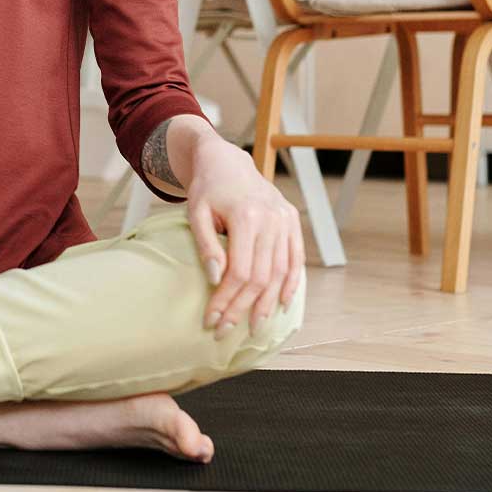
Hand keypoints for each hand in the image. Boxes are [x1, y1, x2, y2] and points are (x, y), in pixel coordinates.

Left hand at [183, 137, 304, 339]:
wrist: (227, 160)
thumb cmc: (207, 188)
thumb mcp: (196, 211)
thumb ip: (206, 245)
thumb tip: (215, 278)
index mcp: (246, 215)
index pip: (239, 271)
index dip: (227, 299)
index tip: (213, 319)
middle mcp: (271, 218)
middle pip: (260, 276)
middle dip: (243, 308)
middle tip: (227, 330)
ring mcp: (285, 219)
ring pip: (280, 272)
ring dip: (268, 302)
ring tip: (255, 325)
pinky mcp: (292, 220)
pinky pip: (296, 258)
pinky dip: (292, 283)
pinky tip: (282, 303)